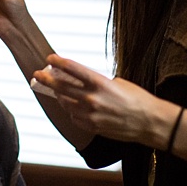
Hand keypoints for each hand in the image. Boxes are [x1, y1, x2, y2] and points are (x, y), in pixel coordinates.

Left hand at [32, 54, 166, 144]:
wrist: (149, 122)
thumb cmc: (137, 99)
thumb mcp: (117, 82)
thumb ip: (97, 81)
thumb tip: (80, 79)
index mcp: (100, 83)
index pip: (73, 69)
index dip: (58, 62)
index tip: (50, 58)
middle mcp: (93, 99)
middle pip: (62, 87)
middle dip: (47, 79)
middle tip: (37, 74)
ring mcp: (91, 115)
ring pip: (65, 103)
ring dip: (58, 95)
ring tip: (55, 90)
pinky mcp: (92, 127)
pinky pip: (74, 117)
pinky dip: (71, 110)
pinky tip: (71, 106)